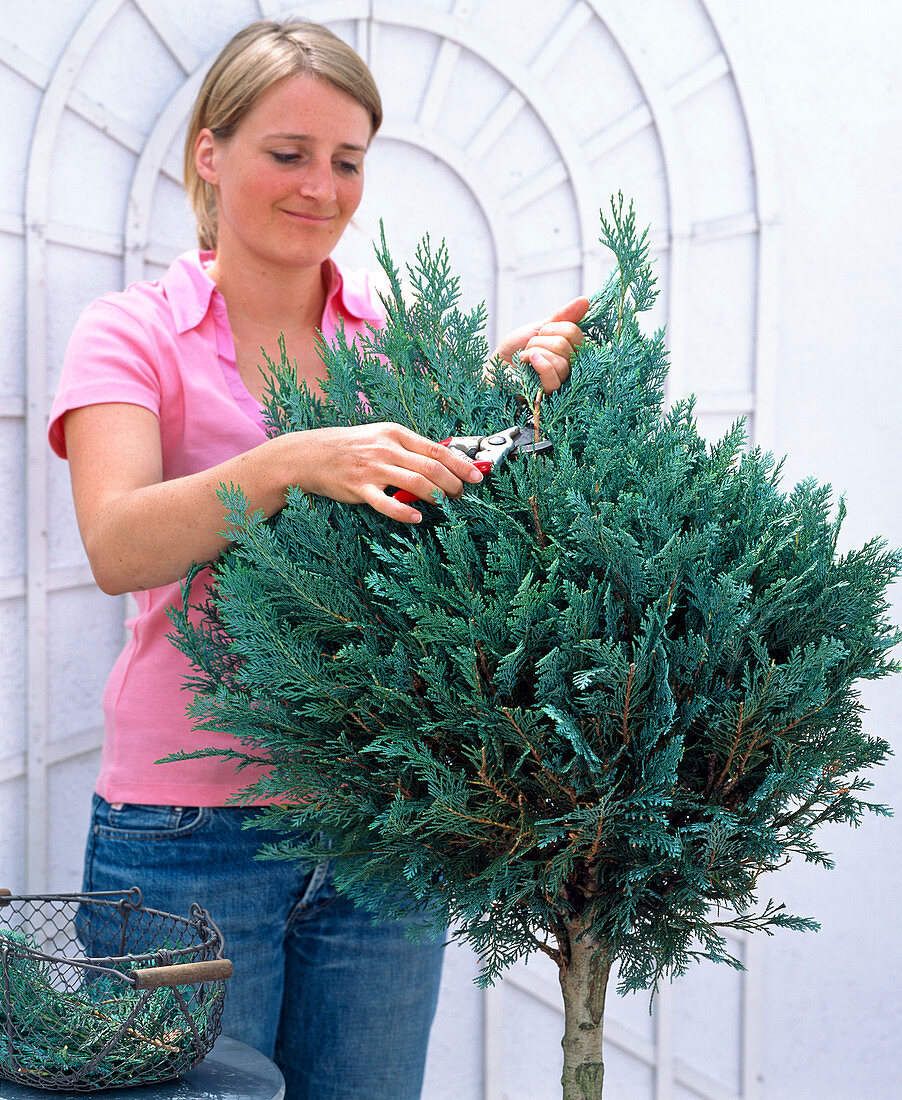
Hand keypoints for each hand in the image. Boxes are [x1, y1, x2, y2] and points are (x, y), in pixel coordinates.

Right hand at [298, 422, 484, 522]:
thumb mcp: (382, 437)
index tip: (478, 476)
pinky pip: (386, 503)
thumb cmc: (353, 447)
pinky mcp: (360, 488)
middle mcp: (388, 450)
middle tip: (461, 495)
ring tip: (445, 504)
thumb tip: (443, 462)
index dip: (461, 464)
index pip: (437, 449)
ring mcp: (374, 469)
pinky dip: (404, 512)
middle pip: (432, 468)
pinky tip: (417, 518)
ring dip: (437, 496)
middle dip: (453, 484)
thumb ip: (410, 449)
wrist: (312, 454)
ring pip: (416, 483)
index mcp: (397, 434)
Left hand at [493, 296, 589, 392]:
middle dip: (540, 341)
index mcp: (570, 349)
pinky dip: (539, 363)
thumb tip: (585, 300)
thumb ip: (562, 316)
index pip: (575, 331)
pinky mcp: (550, 394)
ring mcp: (561, 382)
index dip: (552, 328)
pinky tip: (528, 363)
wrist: (495, 367)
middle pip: (567, 344)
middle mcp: (570, 367)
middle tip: (529, 348)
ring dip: (535, 352)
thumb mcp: (538, 328)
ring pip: (561, 360)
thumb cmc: (514, 350)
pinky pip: (554, 374)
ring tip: (525, 358)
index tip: (538, 335)